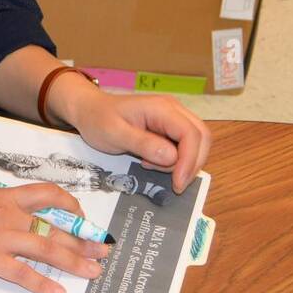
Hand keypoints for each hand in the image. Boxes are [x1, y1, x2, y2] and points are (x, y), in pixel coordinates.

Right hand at [0, 183, 109, 292]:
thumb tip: (4, 210)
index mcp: (4, 196)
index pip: (48, 194)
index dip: (70, 204)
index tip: (81, 215)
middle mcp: (8, 215)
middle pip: (56, 225)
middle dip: (83, 238)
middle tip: (103, 249)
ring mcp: (0, 238)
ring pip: (47, 249)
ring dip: (74, 261)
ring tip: (93, 272)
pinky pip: (22, 274)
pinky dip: (42, 284)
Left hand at [62, 87, 211, 193]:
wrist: (90, 110)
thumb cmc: (99, 120)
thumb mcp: (115, 134)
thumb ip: (143, 144)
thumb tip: (171, 156)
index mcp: (161, 108)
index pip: (190, 133)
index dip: (189, 160)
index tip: (177, 183)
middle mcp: (173, 110)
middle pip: (201, 137)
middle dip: (191, 164)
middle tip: (173, 183)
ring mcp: (173, 118)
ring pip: (196, 142)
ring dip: (182, 162)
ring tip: (150, 166)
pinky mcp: (170, 127)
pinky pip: (184, 145)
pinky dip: (175, 160)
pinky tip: (151, 162)